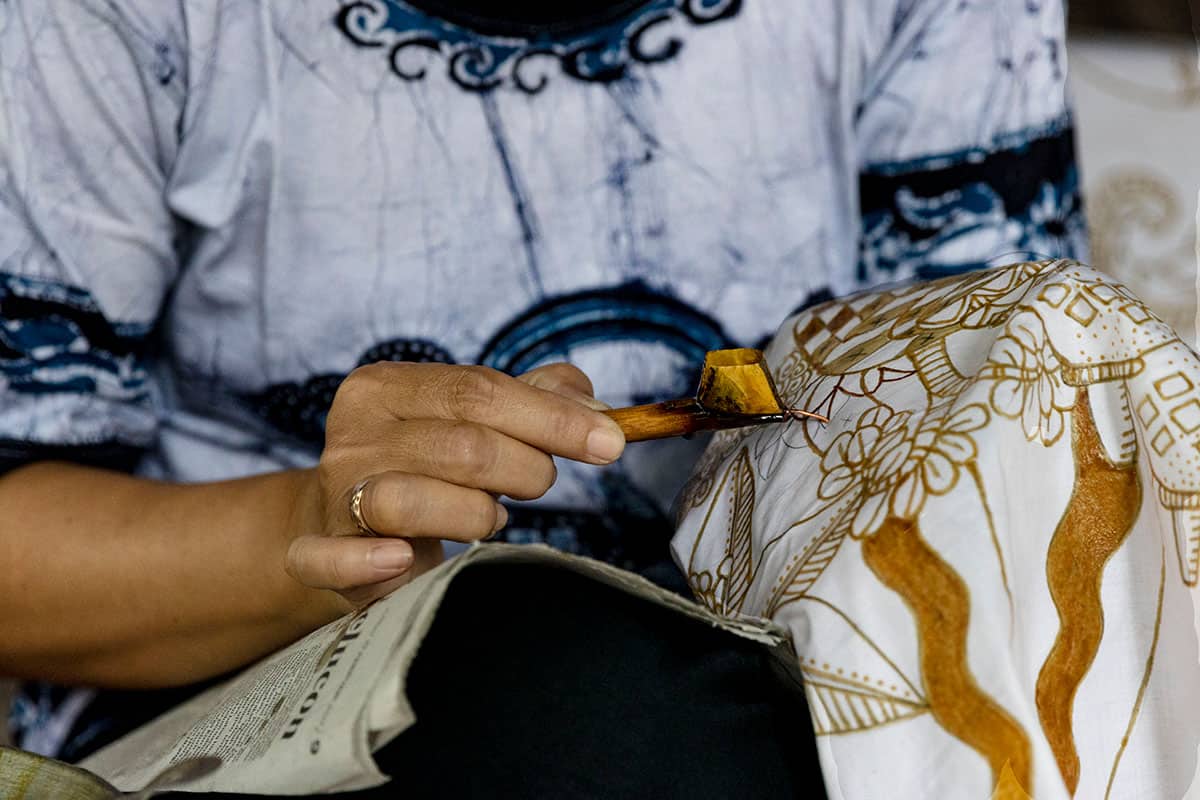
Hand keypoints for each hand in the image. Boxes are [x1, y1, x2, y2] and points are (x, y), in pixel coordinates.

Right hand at [284, 362, 623, 605]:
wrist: (342, 525)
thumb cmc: (426, 466)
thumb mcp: (476, 421)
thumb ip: (537, 399)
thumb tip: (594, 406)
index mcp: (386, 386)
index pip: (479, 391)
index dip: (553, 418)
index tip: (610, 442)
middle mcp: (353, 432)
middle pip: (461, 445)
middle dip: (527, 468)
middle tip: (541, 482)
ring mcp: (332, 492)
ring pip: (413, 498)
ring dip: (477, 513)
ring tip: (492, 516)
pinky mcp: (320, 550)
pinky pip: (328, 558)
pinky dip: (365, 561)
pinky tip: (402, 558)